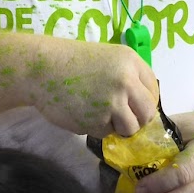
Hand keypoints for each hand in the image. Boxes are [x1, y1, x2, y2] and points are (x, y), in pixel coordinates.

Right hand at [27, 41, 158, 137]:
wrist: (40, 69)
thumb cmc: (69, 62)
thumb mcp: (105, 59)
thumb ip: (126, 77)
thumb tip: (141, 105)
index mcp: (130, 61)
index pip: (153, 89)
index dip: (145, 101)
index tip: (134, 106)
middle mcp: (126, 80)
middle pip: (147, 112)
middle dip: (136, 119)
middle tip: (121, 118)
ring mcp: (113, 101)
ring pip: (130, 128)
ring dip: (117, 127)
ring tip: (98, 115)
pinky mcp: (98, 120)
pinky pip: (106, 133)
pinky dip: (95, 128)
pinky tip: (81, 113)